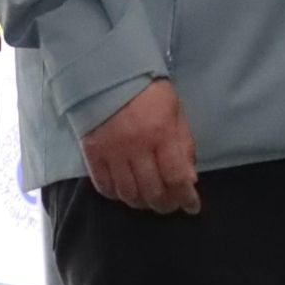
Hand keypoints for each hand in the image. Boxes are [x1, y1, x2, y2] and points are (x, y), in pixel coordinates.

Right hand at [80, 80, 200, 214]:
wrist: (109, 77)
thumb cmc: (150, 93)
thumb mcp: (177, 113)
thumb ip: (184, 144)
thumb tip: (189, 178)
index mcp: (162, 134)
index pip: (176, 177)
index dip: (186, 197)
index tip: (192, 206)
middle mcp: (137, 148)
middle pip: (152, 190)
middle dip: (165, 204)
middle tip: (171, 206)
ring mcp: (112, 153)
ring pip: (128, 193)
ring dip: (142, 203)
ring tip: (151, 202)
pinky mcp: (92, 155)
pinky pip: (104, 186)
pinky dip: (117, 196)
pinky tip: (127, 194)